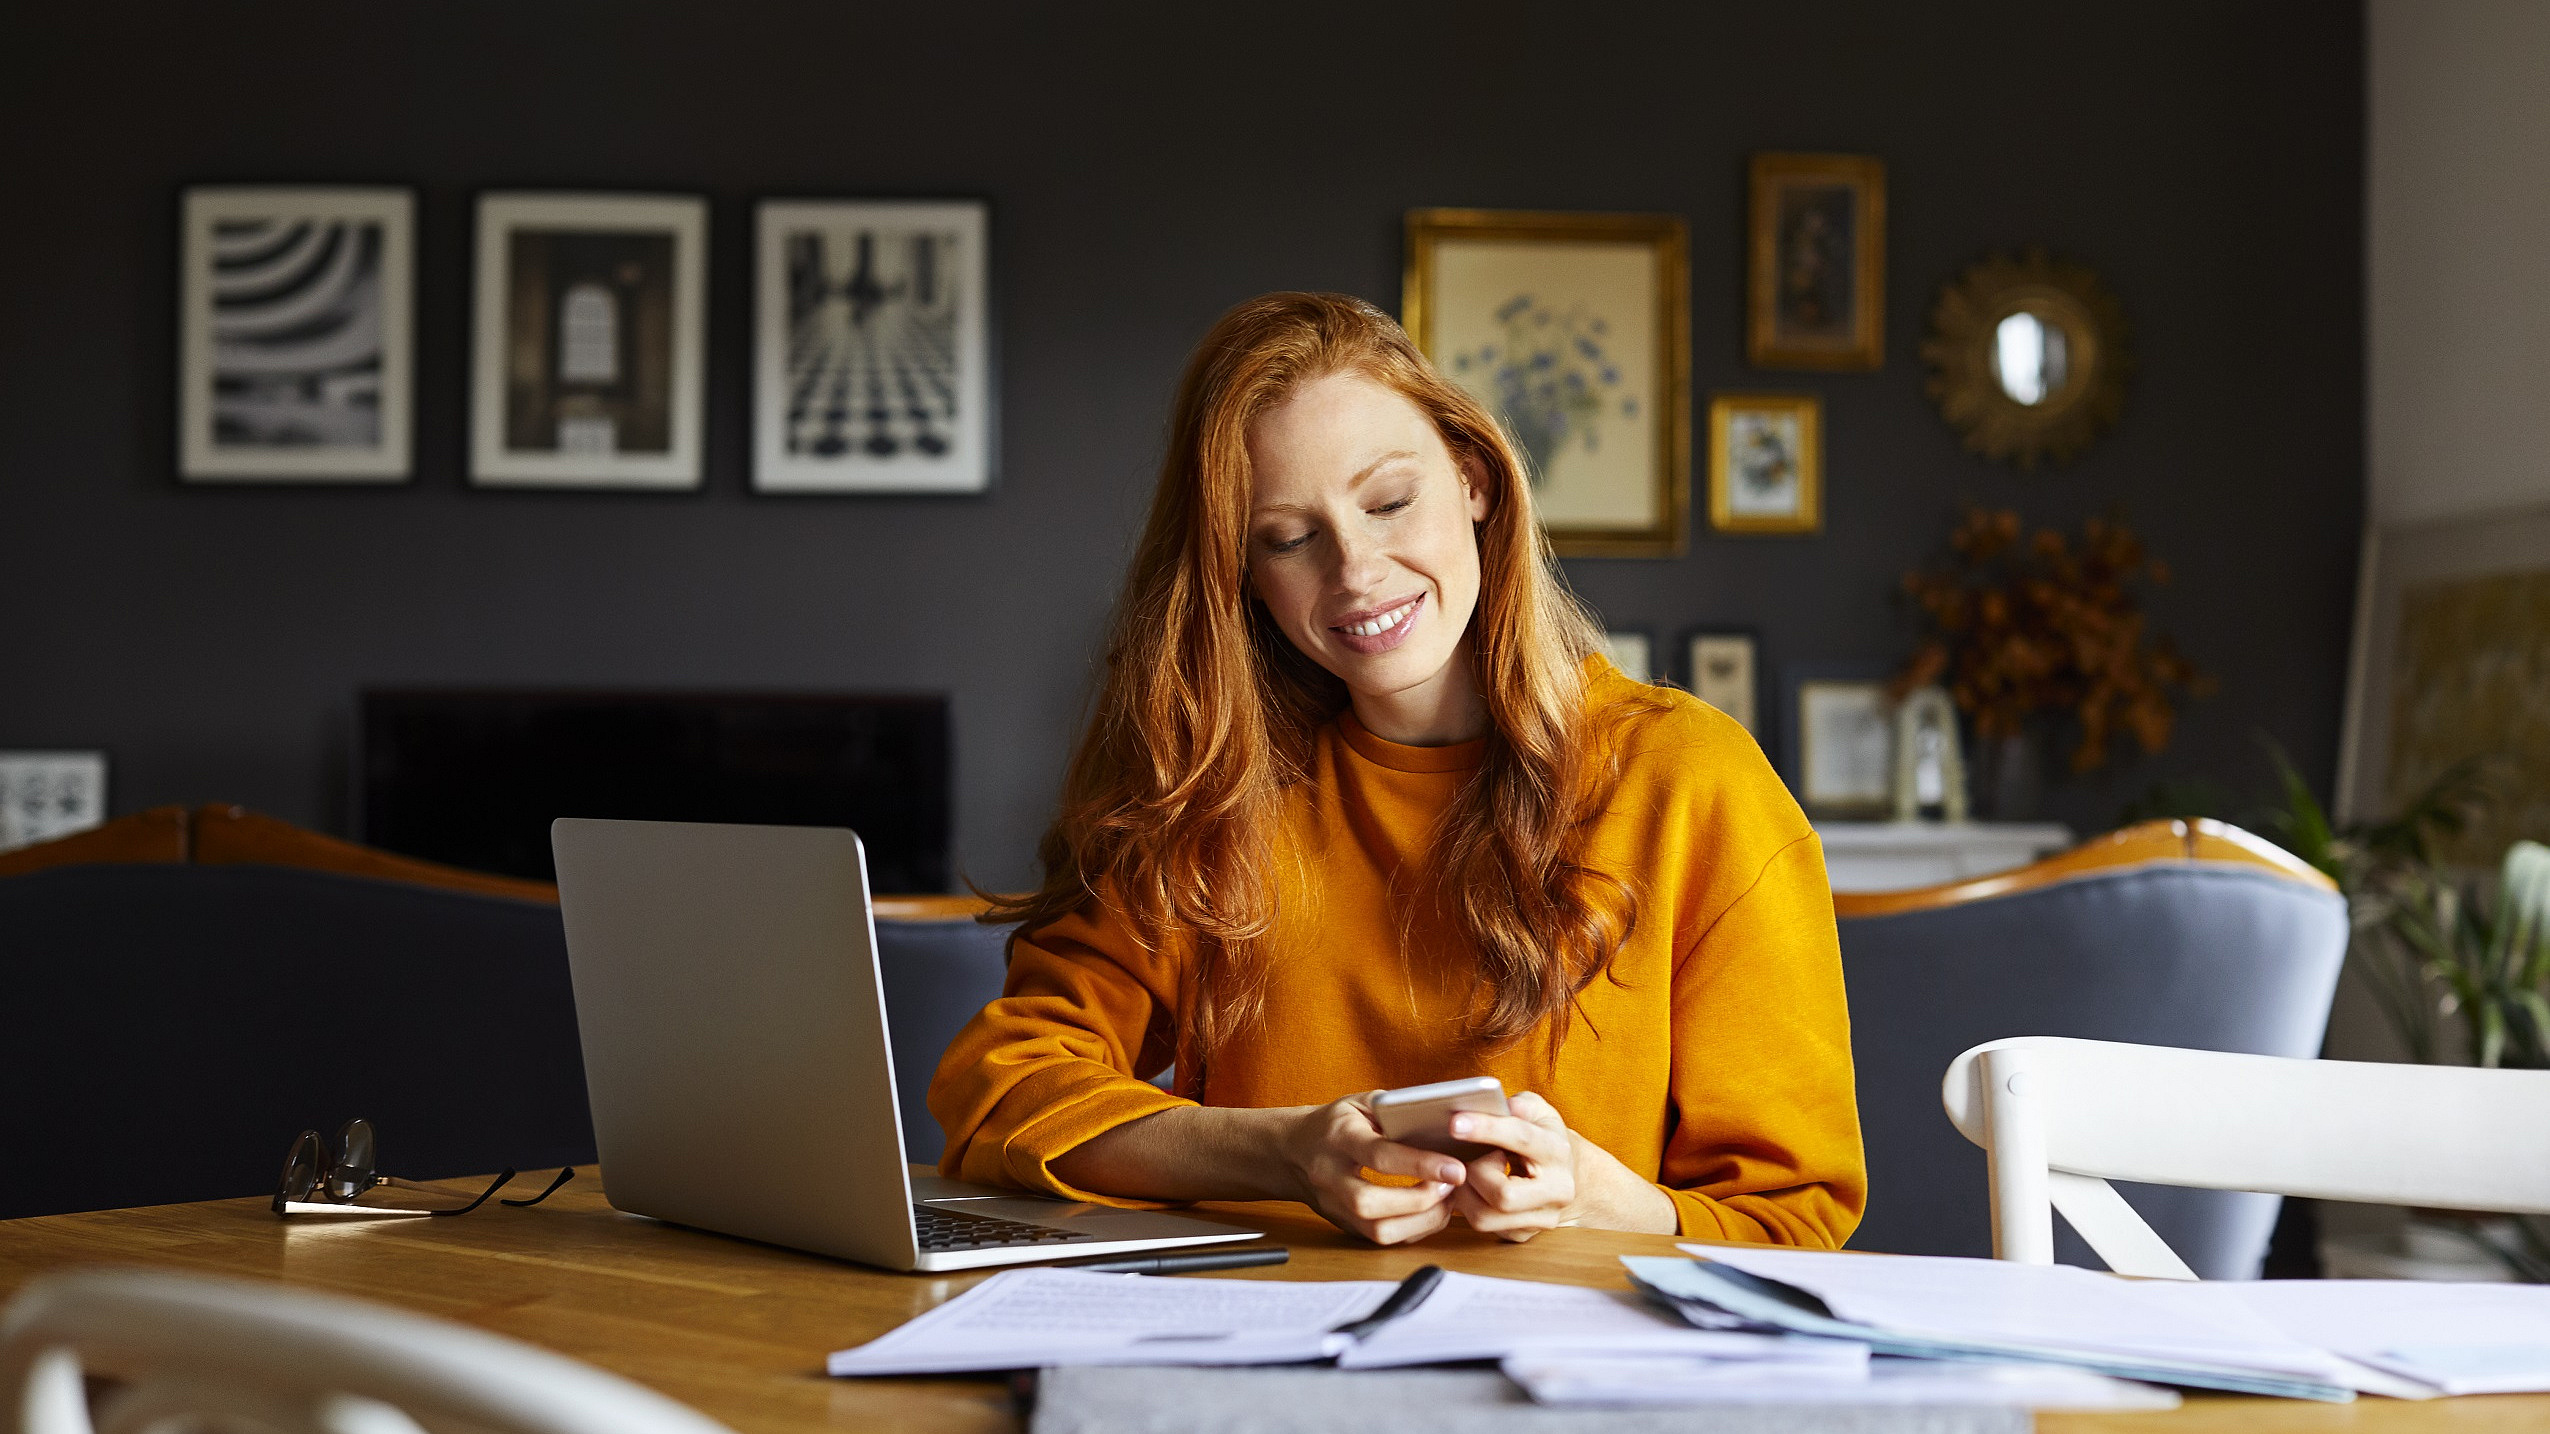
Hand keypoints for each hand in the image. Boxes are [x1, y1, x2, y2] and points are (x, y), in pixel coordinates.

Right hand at [1279, 1093, 1470, 1244]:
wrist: (1292, 1151)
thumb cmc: (1335, 1123)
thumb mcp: (1360, 1103)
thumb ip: (1394, 1109)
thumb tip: (1441, 1122)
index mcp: (1338, 1138)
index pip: (1379, 1156)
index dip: (1420, 1164)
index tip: (1456, 1169)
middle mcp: (1330, 1176)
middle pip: (1371, 1203)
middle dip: (1420, 1200)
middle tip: (1452, 1186)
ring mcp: (1334, 1206)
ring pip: (1376, 1230)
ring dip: (1421, 1221)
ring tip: (1446, 1199)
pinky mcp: (1344, 1225)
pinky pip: (1381, 1238)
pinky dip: (1414, 1229)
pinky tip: (1431, 1210)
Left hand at [1441, 1091, 1583, 1241]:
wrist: (1569, 1175)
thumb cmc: (1543, 1137)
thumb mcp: (1539, 1112)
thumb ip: (1522, 1105)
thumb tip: (1505, 1106)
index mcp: (1558, 1152)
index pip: (1521, 1139)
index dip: (1486, 1129)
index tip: (1454, 1122)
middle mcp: (1557, 1190)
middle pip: (1504, 1195)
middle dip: (1476, 1174)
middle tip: (1470, 1157)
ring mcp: (1542, 1218)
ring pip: (1486, 1217)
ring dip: (1465, 1192)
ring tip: (1468, 1171)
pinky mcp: (1524, 1234)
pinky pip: (1483, 1227)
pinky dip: (1467, 1205)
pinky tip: (1471, 1187)